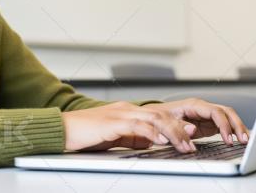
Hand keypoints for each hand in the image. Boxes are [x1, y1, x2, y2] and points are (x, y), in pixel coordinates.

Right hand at [60, 99, 249, 152]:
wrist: (62, 130)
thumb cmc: (85, 135)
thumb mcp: (114, 137)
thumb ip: (132, 137)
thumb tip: (150, 143)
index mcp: (129, 112)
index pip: (159, 116)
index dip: (177, 125)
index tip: (193, 135)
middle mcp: (127, 110)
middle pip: (161, 115)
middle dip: (180, 129)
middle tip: (194, 143)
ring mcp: (119, 114)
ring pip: (153, 119)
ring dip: (172, 132)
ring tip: (185, 145)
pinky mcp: (111, 123)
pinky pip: (136, 126)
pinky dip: (151, 133)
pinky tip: (160, 141)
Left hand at [142, 98, 250, 145]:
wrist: (154, 118)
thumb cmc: (158, 118)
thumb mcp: (165, 122)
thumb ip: (178, 126)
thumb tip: (193, 129)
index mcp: (193, 105)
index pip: (214, 112)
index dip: (223, 125)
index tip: (228, 139)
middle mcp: (203, 108)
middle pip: (226, 112)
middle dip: (237, 125)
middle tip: (244, 140)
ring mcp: (206, 116)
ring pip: (228, 118)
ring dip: (238, 128)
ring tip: (246, 141)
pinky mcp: (207, 124)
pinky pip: (224, 126)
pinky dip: (232, 132)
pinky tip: (239, 141)